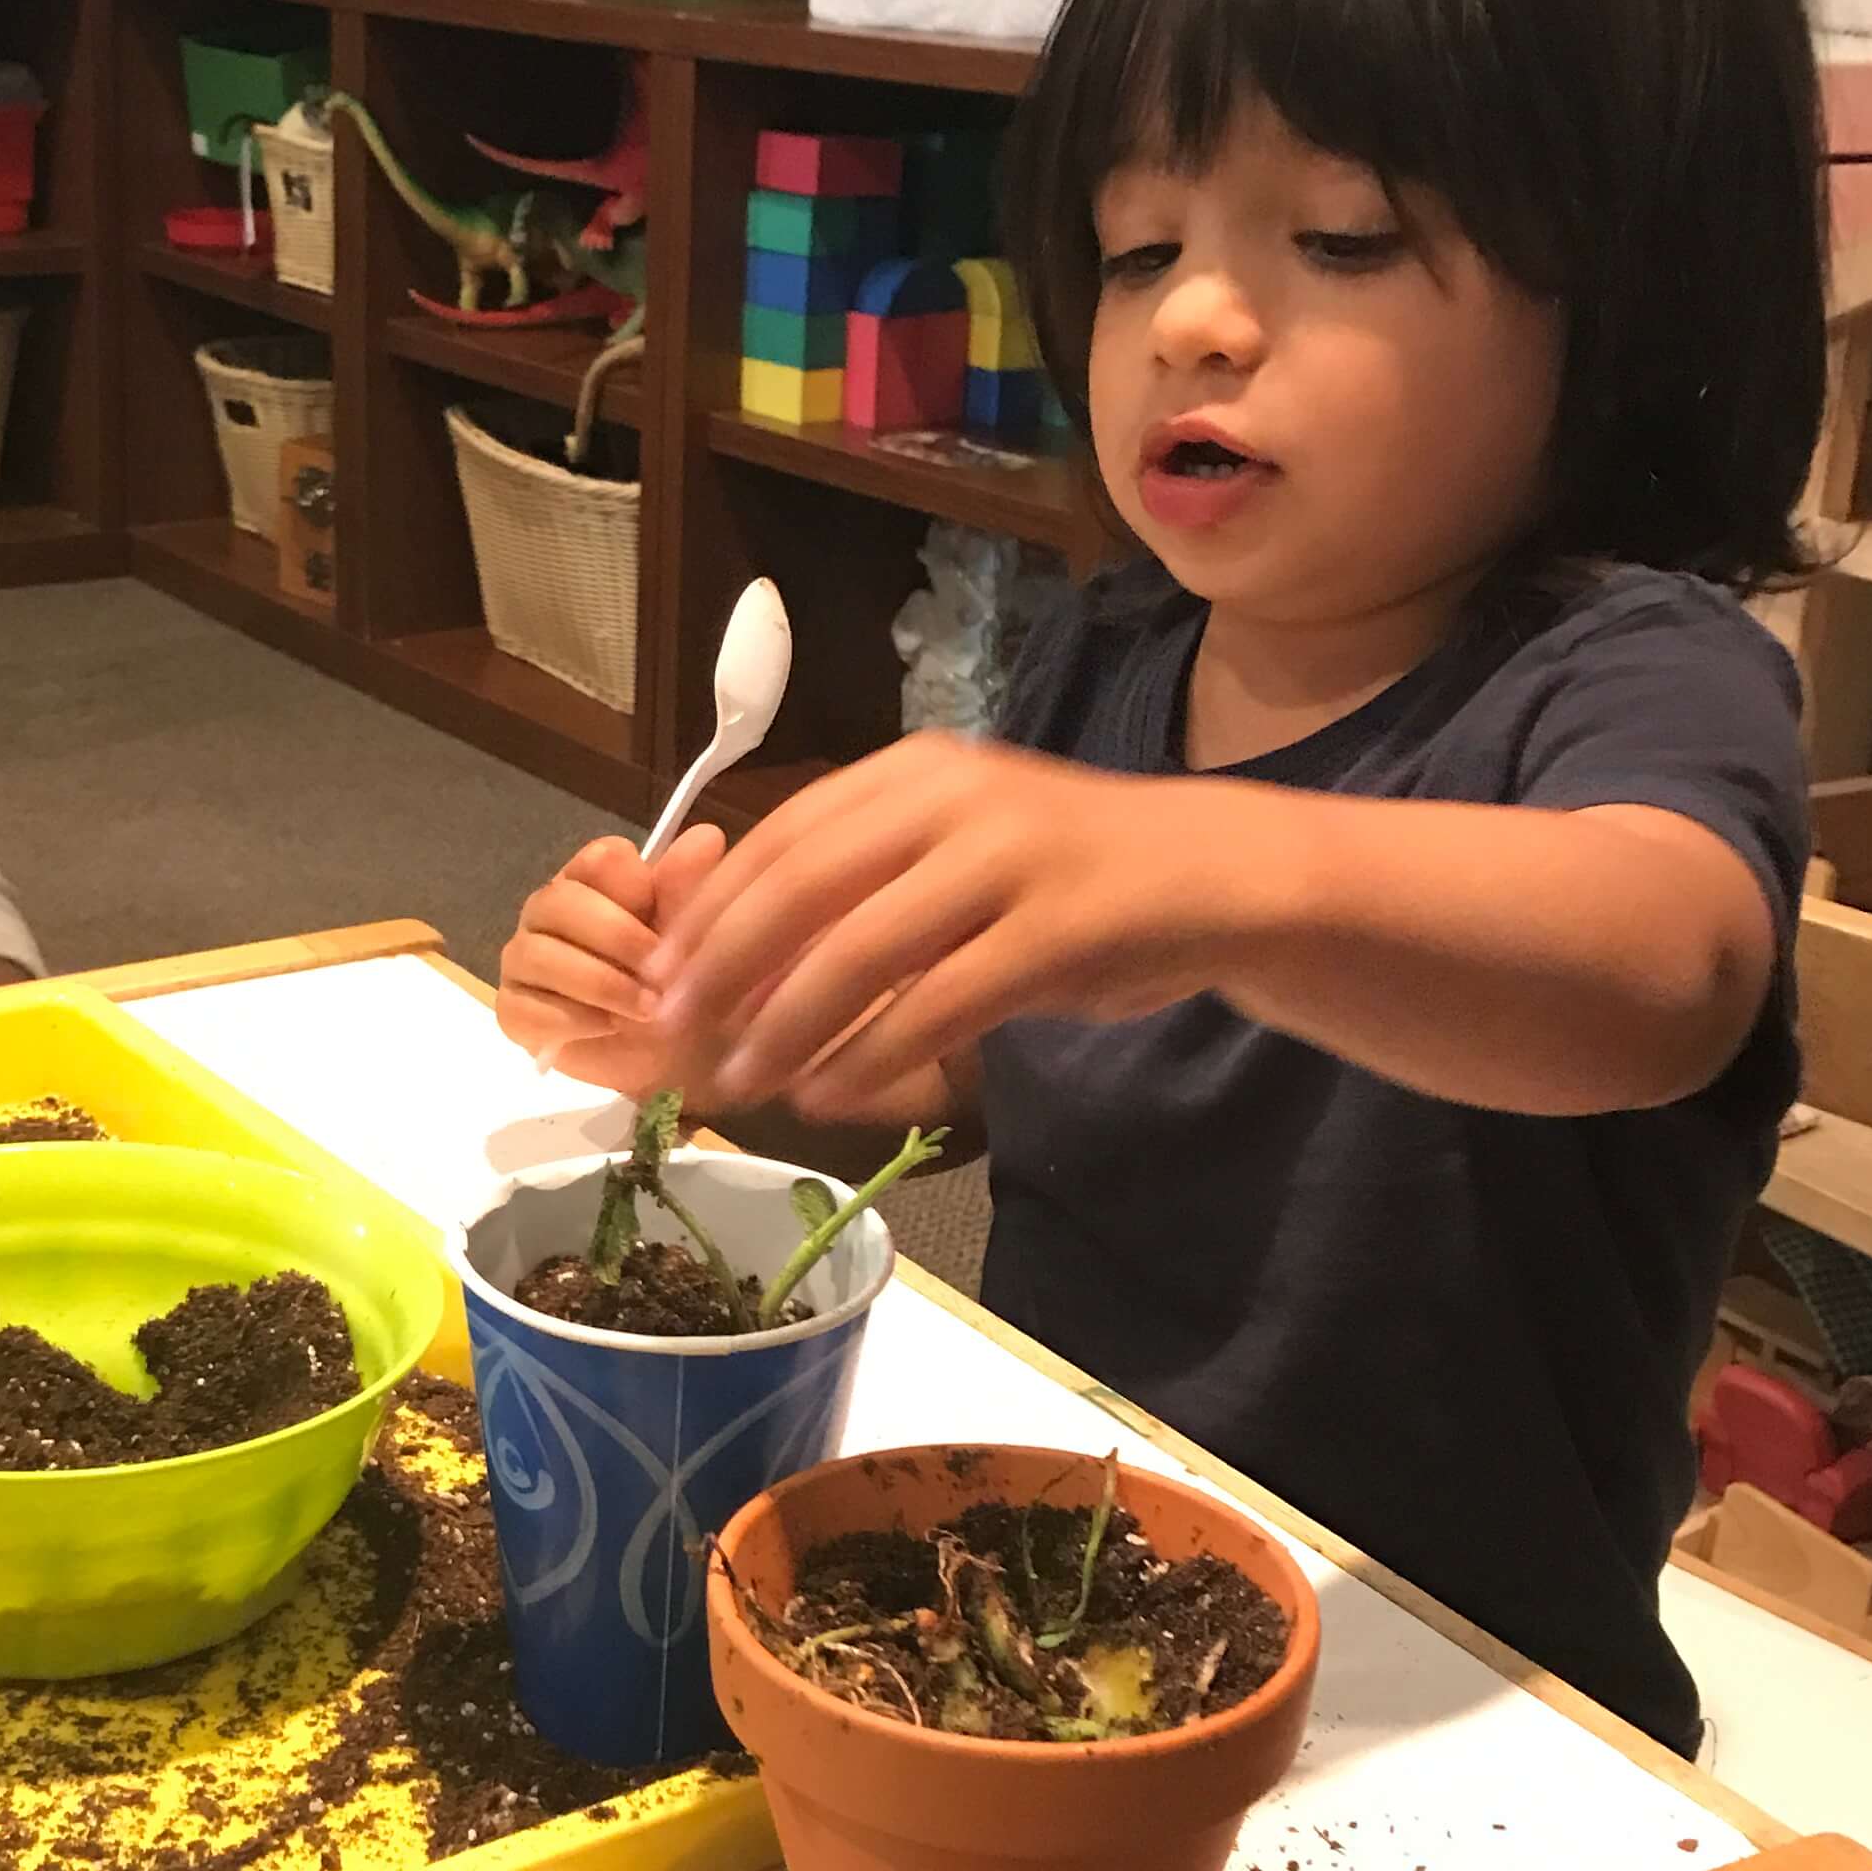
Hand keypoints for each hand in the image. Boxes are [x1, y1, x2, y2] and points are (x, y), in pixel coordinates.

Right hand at [496, 827, 727, 1094]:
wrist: (666, 1061)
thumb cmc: (677, 990)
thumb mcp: (692, 942)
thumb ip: (689, 892)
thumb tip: (707, 836)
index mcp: (594, 882)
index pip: (598, 859)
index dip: (635, 891)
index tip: (666, 927)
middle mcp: (548, 912)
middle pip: (559, 901)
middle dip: (616, 939)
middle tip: (660, 975)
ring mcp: (524, 961)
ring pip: (538, 954)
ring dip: (599, 983)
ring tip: (644, 1009)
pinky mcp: (513, 1011)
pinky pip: (525, 1007)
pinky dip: (573, 1020)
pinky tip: (608, 1028)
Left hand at [650, 737, 1253, 1115]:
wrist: (1213, 875)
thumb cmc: (1067, 874)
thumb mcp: (955, 848)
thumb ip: (862, 884)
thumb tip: (732, 957)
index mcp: (915, 772)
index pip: (783, 836)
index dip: (711, 912)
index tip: (658, 976)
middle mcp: (954, 801)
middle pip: (803, 887)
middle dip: (726, 970)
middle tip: (677, 1037)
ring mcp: (1009, 862)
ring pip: (860, 952)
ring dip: (787, 1028)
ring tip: (743, 1085)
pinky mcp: (1055, 933)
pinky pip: (936, 1005)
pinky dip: (872, 1057)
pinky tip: (832, 1098)